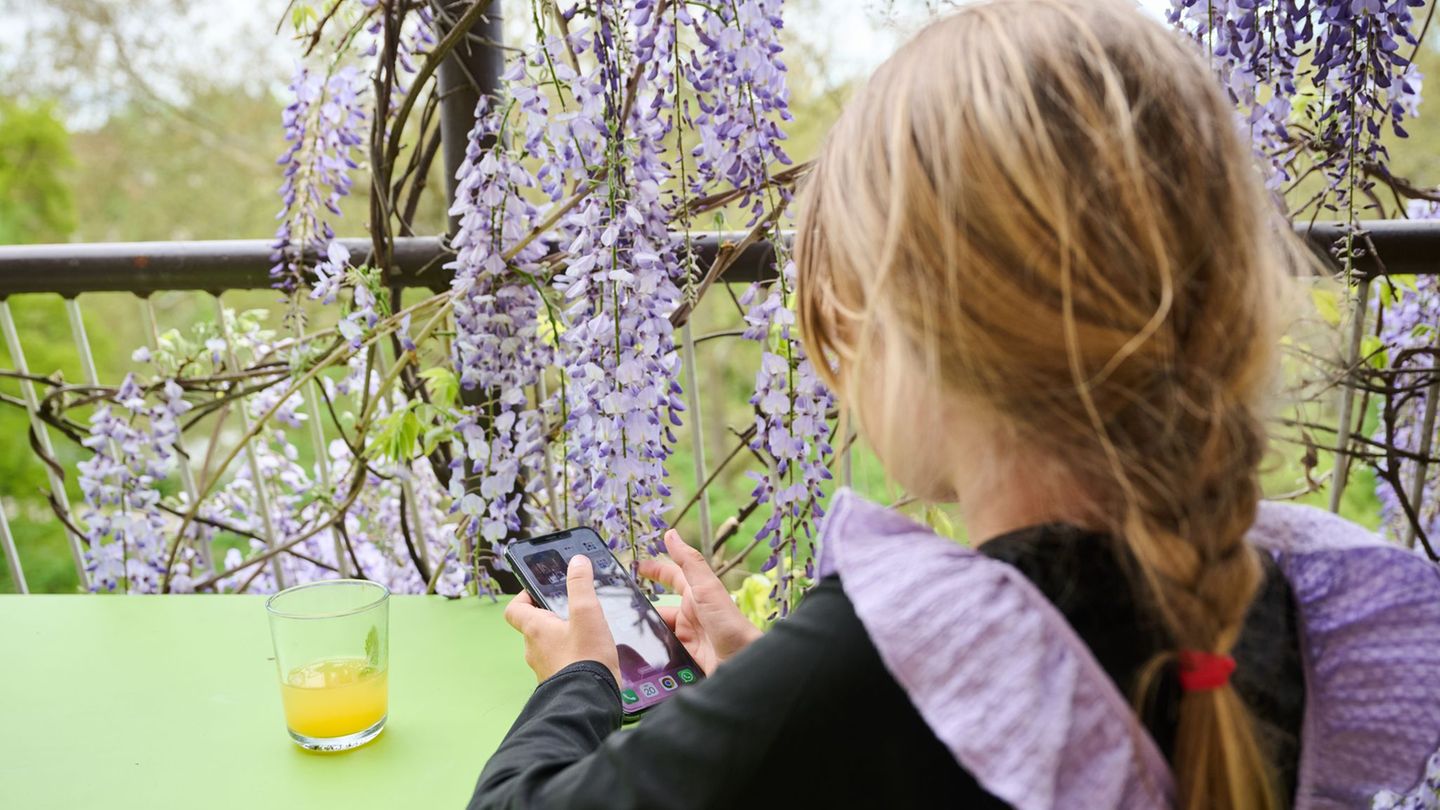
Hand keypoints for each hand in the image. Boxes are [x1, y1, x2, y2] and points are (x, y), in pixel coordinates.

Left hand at [503, 554, 620, 684]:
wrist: (589, 703)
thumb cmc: (585, 658)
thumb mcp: (587, 613)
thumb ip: (581, 585)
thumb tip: (576, 562)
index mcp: (534, 630)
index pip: (514, 609)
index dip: (525, 596)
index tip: (542, 590)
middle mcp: (534, 650)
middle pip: (535, 626)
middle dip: (552, 615)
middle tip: (574, 608)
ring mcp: (545, 668)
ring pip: (549, 645)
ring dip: (564, 636)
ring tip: (589, 631)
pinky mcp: (559, 682)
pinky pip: (561, 662)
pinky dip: (573, 655)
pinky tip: (593, 653)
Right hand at [637, 530, 762, 673]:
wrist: (743, 660)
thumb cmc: (729, 622)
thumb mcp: (706, 587)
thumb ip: (688, 562)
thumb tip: (671, 534)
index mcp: (696, 592)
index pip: (672, 575)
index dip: (655, 569)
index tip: (635, 566)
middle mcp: (692, 612)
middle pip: (660, 605)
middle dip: (642, 605)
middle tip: (619, 606)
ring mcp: (688, 634)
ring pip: (660, 628)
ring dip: (647, 629)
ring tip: (625, 631)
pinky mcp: (686, 654)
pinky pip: (664, 648)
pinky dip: (654, 648)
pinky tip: (641, 651)